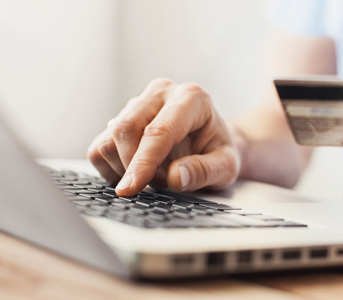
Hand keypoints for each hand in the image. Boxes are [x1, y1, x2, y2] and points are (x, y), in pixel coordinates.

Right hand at [87, 78, 239, 195]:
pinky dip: (112, 168)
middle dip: (133, 166)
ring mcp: (138, 102)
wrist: (212, 143)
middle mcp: (162, 92)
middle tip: (157, 184)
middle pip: (126, 128)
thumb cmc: (219, 152)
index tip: (130, 188)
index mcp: (192, 98)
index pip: (159, 130)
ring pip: (109, 138)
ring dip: (125, 168)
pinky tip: (137, 172)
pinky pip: (100, 147)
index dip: (143, 162)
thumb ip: (205, 171)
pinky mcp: (120, 117)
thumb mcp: (227, 167)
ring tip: (154, 176)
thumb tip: (175, 177)